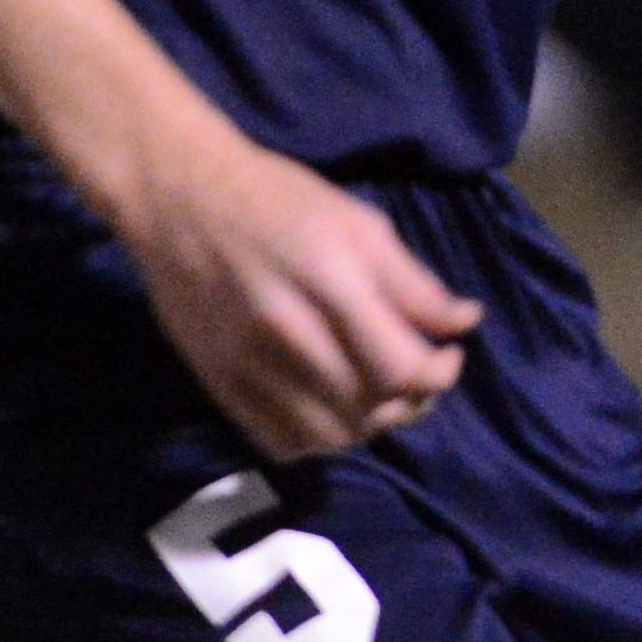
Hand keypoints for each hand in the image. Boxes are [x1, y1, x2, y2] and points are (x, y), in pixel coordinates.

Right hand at [113, 131, 486, 457]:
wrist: (178, 199)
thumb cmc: (278, 201)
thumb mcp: (358, 222)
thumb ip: (412, 282)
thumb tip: (464, 323)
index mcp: (329, 281)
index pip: (400, 367)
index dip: (439, 374)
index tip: (447, 355)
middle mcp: (286, 331)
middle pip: (369, 408)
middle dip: (411, 401)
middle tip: (417, 376)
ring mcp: (245, 364)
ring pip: (329, 436)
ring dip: (368, 426)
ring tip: (377, 396)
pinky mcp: (217, 383)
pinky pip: (279, 443)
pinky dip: (317, 440)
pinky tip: (329, 408)